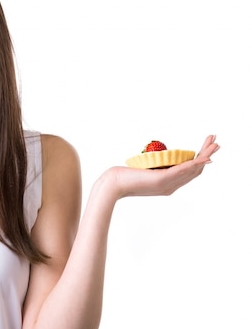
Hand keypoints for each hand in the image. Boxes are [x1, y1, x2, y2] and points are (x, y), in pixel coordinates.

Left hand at [98, 135, 219, 199]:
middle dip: (207, 154)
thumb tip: (155, 158)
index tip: (207, 148)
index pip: (190, 172)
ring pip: (192, 169)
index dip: (201, 160)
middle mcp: (172, 186)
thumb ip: (153, 166)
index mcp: (169, 184)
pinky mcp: (161, 179)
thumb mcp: (143, 170)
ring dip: (205, 155)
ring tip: (214, 144)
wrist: (112, 185)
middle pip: (196, 170)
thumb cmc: (124, 177)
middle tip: (217, 142)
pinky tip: (203, 158)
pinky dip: (194, 164)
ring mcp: (167, 183)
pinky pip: (182, 171)